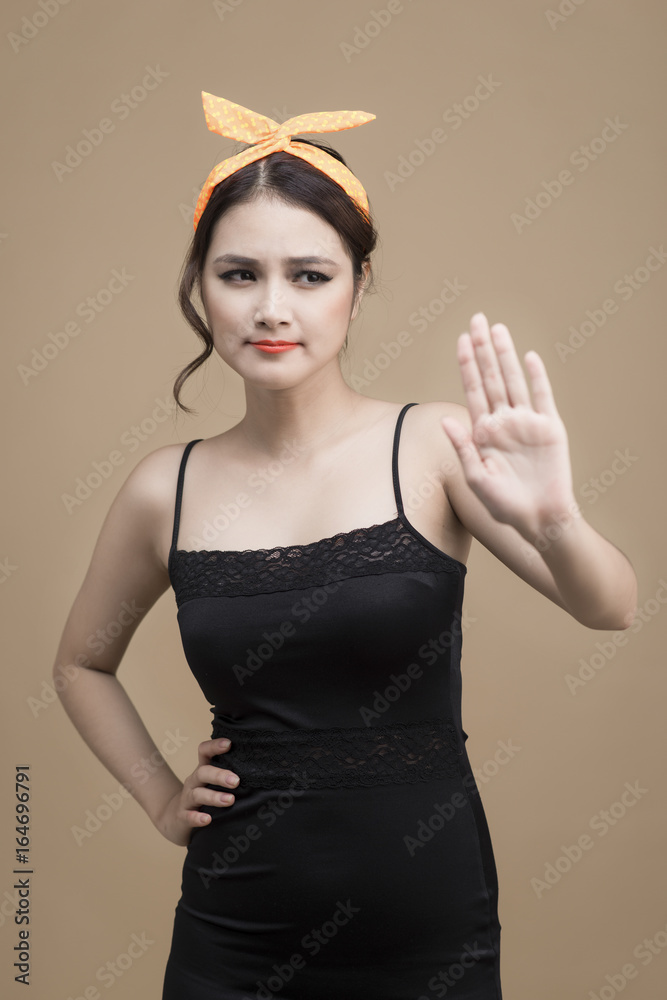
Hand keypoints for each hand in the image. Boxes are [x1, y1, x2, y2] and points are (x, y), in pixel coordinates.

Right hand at [153, 737, 237, 846]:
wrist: (174, 819)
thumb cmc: (202, 797)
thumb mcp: (212, 783)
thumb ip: (229, 775)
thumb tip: (260, 769)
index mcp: (203, 770)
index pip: (205, 752)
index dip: (214, 746)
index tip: (229, 744)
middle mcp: (194, 782)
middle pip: (203, 772)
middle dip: (219, 775)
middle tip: (236, 780)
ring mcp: (187, 799)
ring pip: (198, 794)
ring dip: (214, 797)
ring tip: (230, 800)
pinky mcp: (182, 817)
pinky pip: (188, 816)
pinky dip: (197, 817)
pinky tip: (208, 819)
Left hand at [440, 312, 578, 539]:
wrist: (539, 518)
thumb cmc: (504, 504)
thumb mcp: (476, 478)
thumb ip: (462, 448)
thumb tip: (445, 420)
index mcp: (483, 431)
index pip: (472, 390)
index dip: (467, 364)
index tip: (461, 340)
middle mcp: (504, 421)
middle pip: (491, 378)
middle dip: (484, 349)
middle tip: (477, 320)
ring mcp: (527, 422)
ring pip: (513, 381)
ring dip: (505, 355)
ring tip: (498, 329)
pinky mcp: (550, 428)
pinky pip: (543, 397)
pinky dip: (536, 377)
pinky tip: (528, 358)